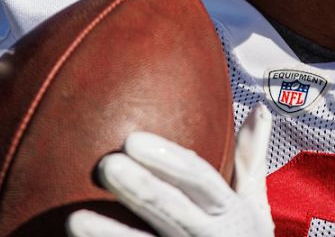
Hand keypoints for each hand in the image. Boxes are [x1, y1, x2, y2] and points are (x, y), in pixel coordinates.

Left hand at [67, 104, 274, 236]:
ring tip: (74, 219)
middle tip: (106, 166)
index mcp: (228, 213)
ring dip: (110, 236)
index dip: (169, 161)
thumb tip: (260, 109)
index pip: (200, 181)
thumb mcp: (255, 207)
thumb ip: (251, 160)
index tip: (133, 140)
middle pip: (170, 211)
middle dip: (140, 189)